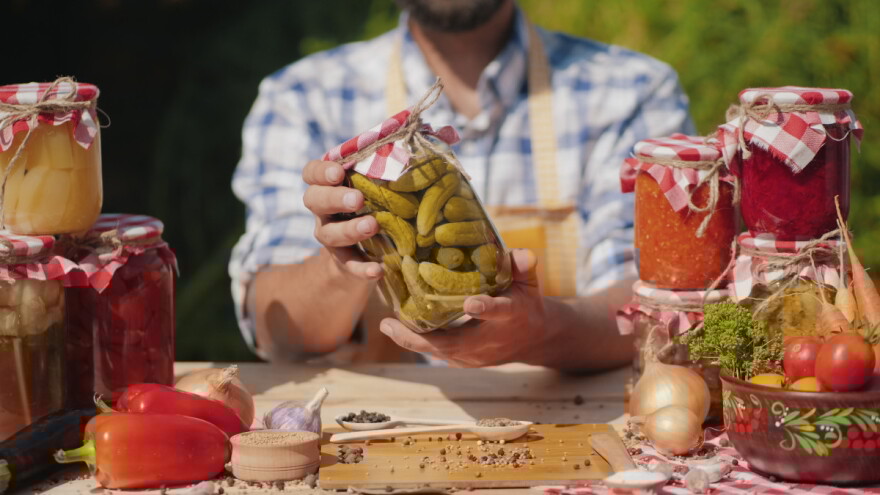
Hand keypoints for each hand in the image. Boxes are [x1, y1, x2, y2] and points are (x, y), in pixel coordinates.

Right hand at [302, 160, 381, 279]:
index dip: (321, 172)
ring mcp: (330, 236)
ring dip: (349, 230)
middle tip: (357, 199)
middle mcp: (323, 211)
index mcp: (328, 186)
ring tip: (372, 226)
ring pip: (329, 233)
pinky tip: (377, 270)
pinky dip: (361, 268)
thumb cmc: (375, 204)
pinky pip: (348, 265)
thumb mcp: (377, 184)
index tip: (338, 172)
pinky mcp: (343, 262)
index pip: (312, 173)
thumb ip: (386, 164)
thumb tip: (414, 139)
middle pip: (314, 200)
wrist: (365, 253)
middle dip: (334, 198)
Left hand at [378, 249, 548, 366]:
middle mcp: (490, 340)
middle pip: (453, 344)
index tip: (470, 304)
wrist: (534, 340)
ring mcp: (477, 355)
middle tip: (389, 323)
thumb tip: (520, 252)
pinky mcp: (466, 361)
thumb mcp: (529, 283)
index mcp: (510, 316)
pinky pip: (439, 353)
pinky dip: (419, 342)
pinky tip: (399, 329)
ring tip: (387, 325)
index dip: (486, 309)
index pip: (499, 312)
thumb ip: (522, 266)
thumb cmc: (527, 304)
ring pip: (440, 353)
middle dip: (419, 338)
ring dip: (411, 341)